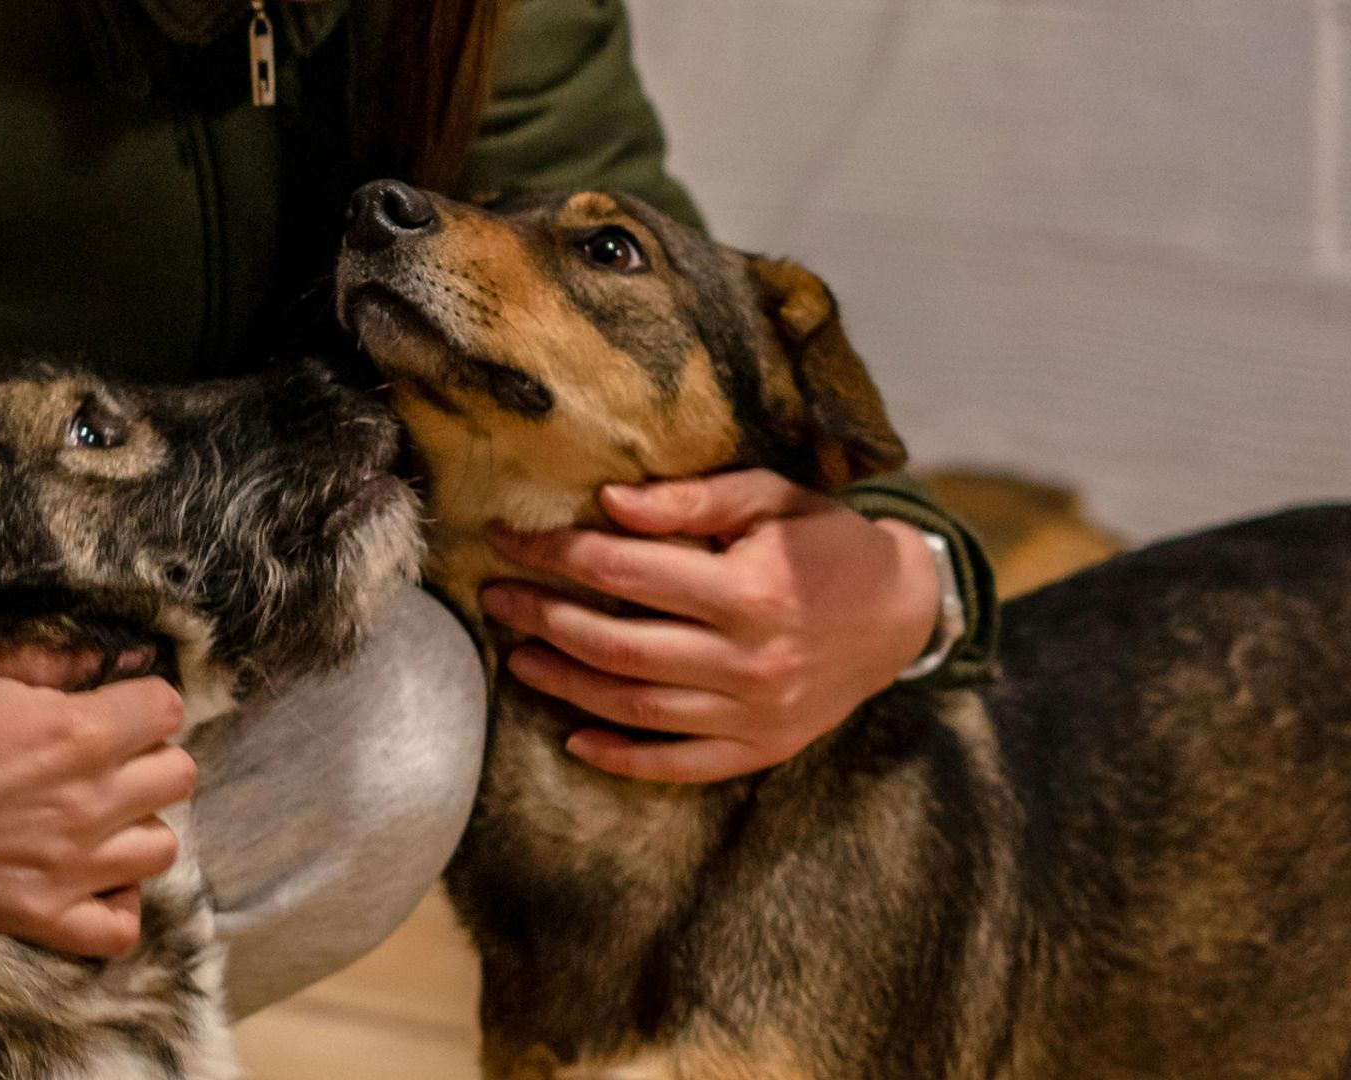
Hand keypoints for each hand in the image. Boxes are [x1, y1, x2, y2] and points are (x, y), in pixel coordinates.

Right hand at [0, 649, 195, 956]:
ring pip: (162, 849)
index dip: (144, 702)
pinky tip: (90, 879)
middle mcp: (86, 800)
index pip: (167, 709)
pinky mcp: (39, 917)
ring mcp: (68, 866)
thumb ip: (49, 658)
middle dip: (150, 758)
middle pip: (179, 776)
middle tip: (109, 759)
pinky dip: (116, 906)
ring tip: (100, 817)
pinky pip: (119, 929)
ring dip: (138, 828)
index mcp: (74, 731)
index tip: (118, 706)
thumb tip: (107, 652)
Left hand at [480, 469, 940, 783]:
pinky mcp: (763, 748)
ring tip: (516, 657)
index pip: (624, 571)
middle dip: (543, 617)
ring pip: (636, 707)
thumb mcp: (771, 497)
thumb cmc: (826, 542)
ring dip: (565, 685)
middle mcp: (750, 658)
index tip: (508, 539)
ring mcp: (756, 713)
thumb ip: (691, 500)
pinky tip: (575, 739)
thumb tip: (606, 503)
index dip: (555, 553)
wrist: (903, 613)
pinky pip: (679, 764)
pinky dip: (623, 757)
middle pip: (617, 643)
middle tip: (494, 599)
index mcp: (750, 588)